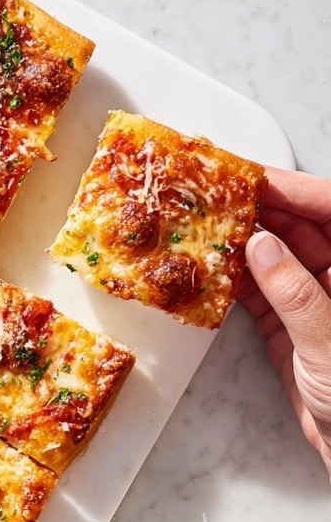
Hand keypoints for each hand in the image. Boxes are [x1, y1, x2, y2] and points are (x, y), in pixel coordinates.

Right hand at [239, 166, 330, 477]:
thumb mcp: (330, 344)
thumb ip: (297, 293)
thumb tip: (262, 247)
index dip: (294, 190)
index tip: (253, 177)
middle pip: (302, 229)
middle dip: (260, 210)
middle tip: (215, 195)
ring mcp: (317, 306)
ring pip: (277, 260)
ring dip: (241, 245)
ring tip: (204, 226)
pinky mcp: (292, 333)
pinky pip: (261, 296)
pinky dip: (235, 284)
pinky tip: (210, 270)